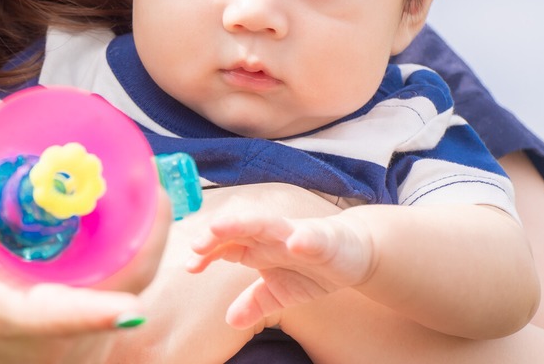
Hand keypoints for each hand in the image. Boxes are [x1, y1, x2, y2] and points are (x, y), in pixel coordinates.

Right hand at [0, 157, 169, 363]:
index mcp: (6, 319)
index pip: (56, 319)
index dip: (95, 314)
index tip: (130, 306)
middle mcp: (50, 345)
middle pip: (119, 294)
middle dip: (146, 237)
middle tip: (146, 175)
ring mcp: (70, 352)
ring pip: (129, 294)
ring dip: (142, 244)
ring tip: (140, 186)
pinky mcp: (81, 350)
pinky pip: (121, 299)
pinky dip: (129, 260)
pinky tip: (122, 222)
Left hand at [187, 211, 373, 329]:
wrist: (354, 254)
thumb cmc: (312, 268)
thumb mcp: (280, 292)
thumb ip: (255, 303)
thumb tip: (230, 320)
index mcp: (257, 246)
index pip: (225, 245)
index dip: (207, 253)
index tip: (190, 266)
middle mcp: (270, 235)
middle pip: (237, 229)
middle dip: (216, 235)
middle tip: (197, 245)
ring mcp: (295, 233)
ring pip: (265, 224)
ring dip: (243, 224)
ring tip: (221, 228)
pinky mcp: (324, 239)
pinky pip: (312, 238)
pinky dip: (303, 239)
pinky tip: (294, 244)